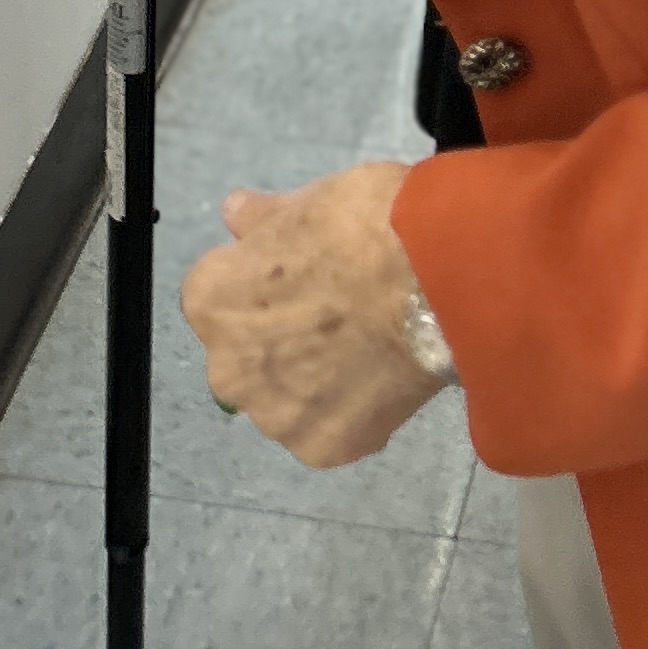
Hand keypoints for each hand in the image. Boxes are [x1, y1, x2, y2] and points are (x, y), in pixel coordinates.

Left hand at [178, 162, 446, 468]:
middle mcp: (228, 369)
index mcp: (212, 302)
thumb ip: (262, 220)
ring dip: (311, 379)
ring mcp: (276, 416)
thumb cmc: (366, 225)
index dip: (262, 281)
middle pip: (245, 355)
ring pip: (284, 397)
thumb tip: (236, 212)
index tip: (302, 272)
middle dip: (278, 337)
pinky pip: (328, 428)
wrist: (436, 280)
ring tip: (364, 345)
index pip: (220, 294)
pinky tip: (380, 377)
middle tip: (335, 310)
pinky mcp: (324, 448)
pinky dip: (350, 410)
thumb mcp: (307, 200)